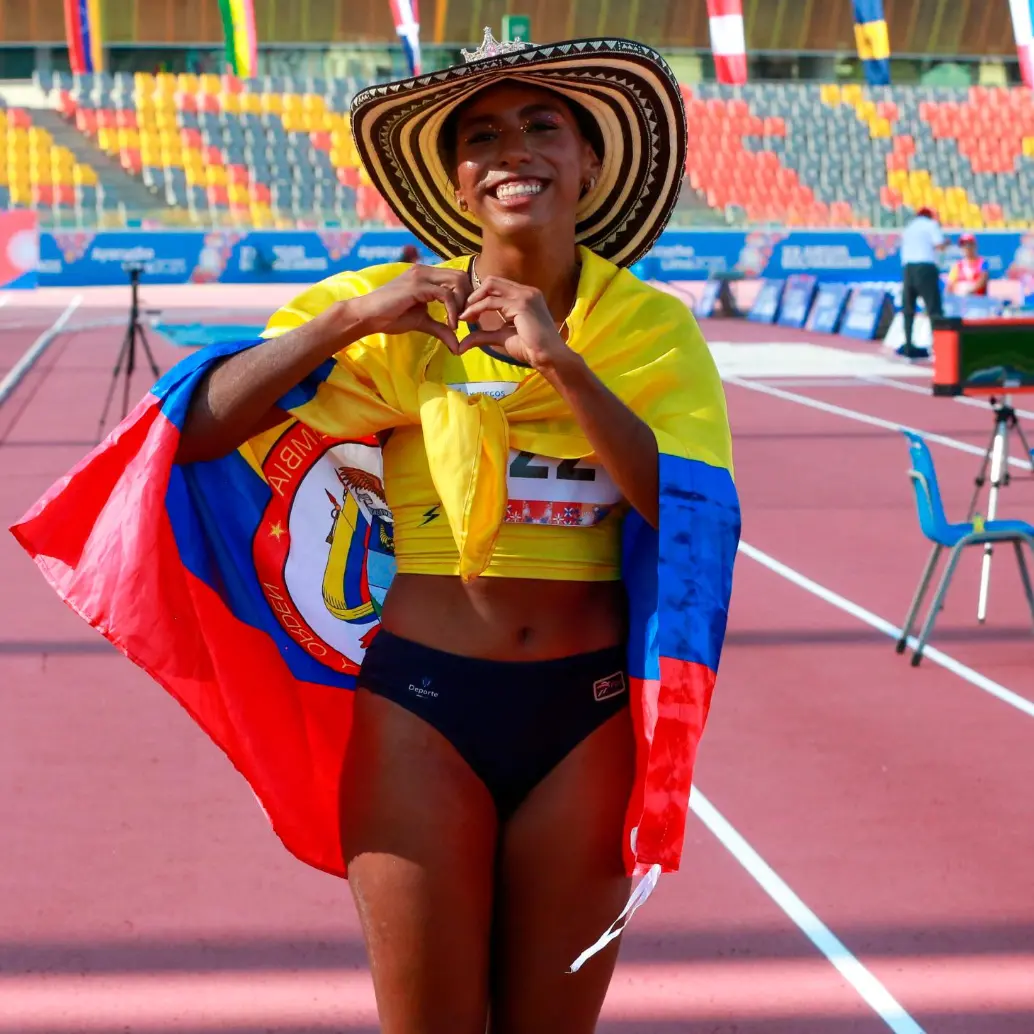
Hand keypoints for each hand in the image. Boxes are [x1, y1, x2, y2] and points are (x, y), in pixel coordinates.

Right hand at [347, 265, 471, 352]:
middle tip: (466, 320)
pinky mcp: (417, 286)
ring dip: (463, 304)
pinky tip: (450, 325)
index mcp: (427, 275)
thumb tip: (458, 347)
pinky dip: (453, 310)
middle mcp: (425, 270)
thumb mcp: (422, 322)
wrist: (367, 316)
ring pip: (457, 282)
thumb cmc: (390, 317)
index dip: (467, 297)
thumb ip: (441, 329)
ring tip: (457, 323)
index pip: (458, 277)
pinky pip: (445, 294)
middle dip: (469, 298)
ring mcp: (420, 276)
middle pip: (461, 276)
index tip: (465, 318)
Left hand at [458, 276, 570, 369]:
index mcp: (526, 296)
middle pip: (492, 281)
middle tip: (463, 310)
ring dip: (473, 301)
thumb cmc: (530, 349)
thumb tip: (462, 344)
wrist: (548, 357)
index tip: (468, 313)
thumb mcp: (502, 337)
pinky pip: (491, 302)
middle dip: (474, 294)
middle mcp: (526, 291)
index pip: (497, 287)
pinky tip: (468, 318)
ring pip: (490, 288)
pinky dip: (476, 309)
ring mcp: (525, 295)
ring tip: (463, 316)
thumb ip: (483, 336)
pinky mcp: (521, 304)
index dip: (480, 296)